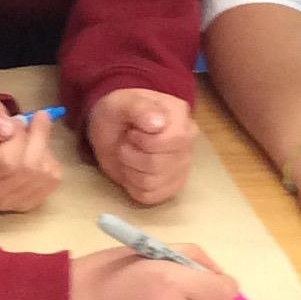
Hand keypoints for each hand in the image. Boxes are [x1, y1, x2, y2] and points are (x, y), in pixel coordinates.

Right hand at [0, 95, 60, 214]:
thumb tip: (7, 129)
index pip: (6, 161)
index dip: (18, 136)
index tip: (17, 120)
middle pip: (26, 168)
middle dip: (35, 138)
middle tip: (30, 121)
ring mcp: (6, 203)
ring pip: (41, 174)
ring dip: (43, 147)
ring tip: (31, 134)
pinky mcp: (26, 203)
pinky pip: (51, 179)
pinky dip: (50, 160)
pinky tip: (36, 151)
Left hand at [87, 89, 195, 206]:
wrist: (112, 127)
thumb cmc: (119, 112)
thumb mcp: (121, 103)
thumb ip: (139, 108)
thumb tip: (158, 124)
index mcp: (180, 117)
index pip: (173, 140)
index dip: (144, 141)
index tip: (132, 131)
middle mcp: (187, 143)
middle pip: (158, 164)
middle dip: (131, 155)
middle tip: (127, 143)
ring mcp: (182, 167)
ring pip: (152, 182)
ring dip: (129, 170)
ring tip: (128, 155)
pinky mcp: (171, 186)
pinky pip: (150, 196)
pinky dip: (133, 185)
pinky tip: (132, 170)